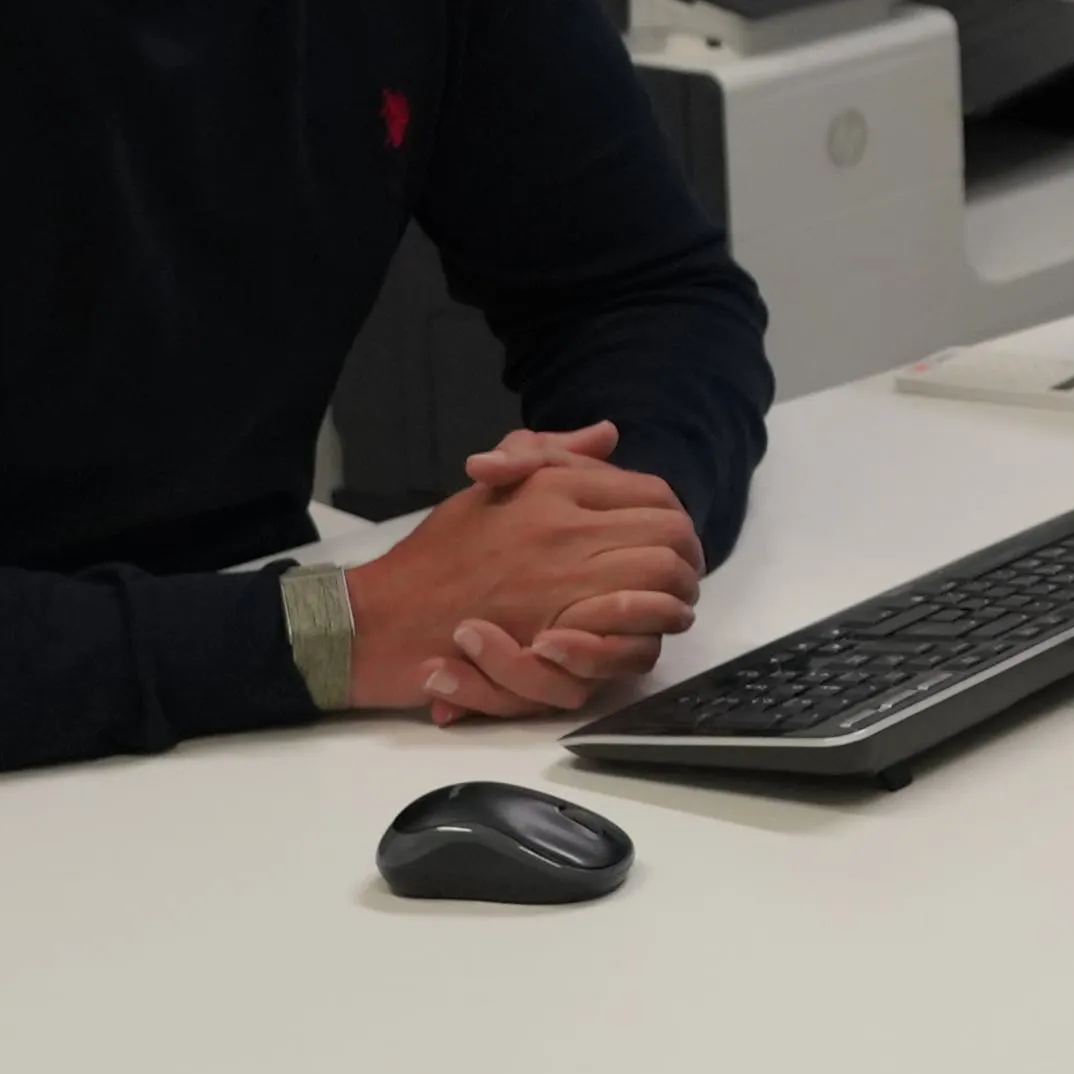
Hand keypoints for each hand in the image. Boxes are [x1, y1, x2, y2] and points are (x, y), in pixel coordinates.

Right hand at [350, 432, 703, 721]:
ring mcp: (563, 588)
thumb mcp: (490, 491)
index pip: (653, 493)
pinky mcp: (557, 640)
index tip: (671, 536)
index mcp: (553, 491)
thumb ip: (550, 457)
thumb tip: (607, 433)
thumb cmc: (436, 555)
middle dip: (688, 557)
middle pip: (670, 536)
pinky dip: (645, 639)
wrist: (385, 618)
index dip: (674, 517)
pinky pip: (633, 640)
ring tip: (672, 605)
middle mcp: (565, 533)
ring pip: (662, 587)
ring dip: (675, 598)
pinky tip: (639, 638)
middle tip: (684, 573)